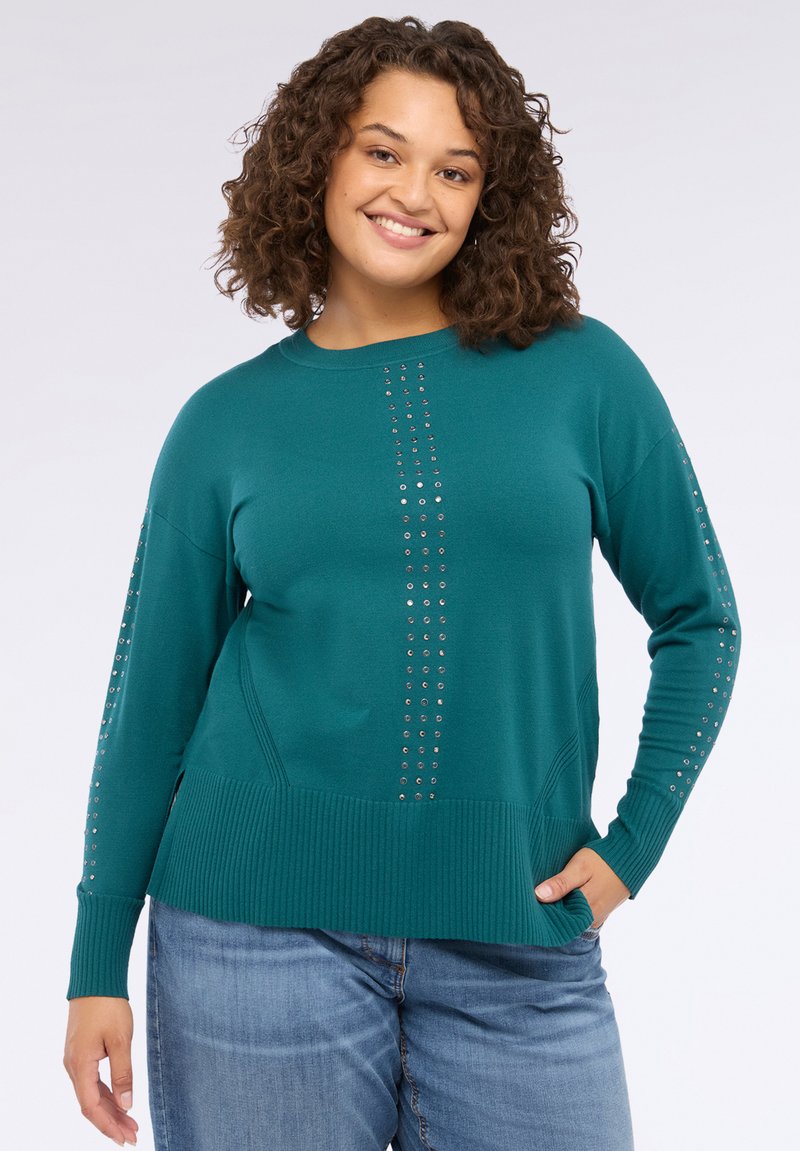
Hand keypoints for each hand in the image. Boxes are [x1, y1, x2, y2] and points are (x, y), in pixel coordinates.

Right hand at [63, 996, 138, 1145]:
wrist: (95, 980)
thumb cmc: (108, 1006)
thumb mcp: (121, 1040)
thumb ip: (123, 1073)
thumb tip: (127, 1104)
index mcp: (80, 1066)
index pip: (91, 1107)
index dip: (108, 1126)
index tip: (126, 1138)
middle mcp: (73, 1067)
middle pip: (91, 1104)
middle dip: (111, 1123)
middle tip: (133, 1136)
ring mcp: (76, 1060)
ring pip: (92, 1094)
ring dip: (110, 1110)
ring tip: (130, 1123)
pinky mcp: (81, 1053)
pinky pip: (92, 1082)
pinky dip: (106, 1094)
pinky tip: (120, 1101)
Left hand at [534, 847, 630, 927]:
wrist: (632, 857)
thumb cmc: (603, 860)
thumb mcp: (579, 868)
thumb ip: (561, 883)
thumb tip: (538, 896)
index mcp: (585, 911)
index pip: (556, 919)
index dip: (542, 911)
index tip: (530, 900)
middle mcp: (592, 919)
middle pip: (564, 919)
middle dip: (551, 909)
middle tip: (535, 895)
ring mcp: (598, 915)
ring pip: (572, 915)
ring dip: (561, 906)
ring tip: (548, 892)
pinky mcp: (601, 910)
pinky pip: (581, 912)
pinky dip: (572, 904)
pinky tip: (565, 893)